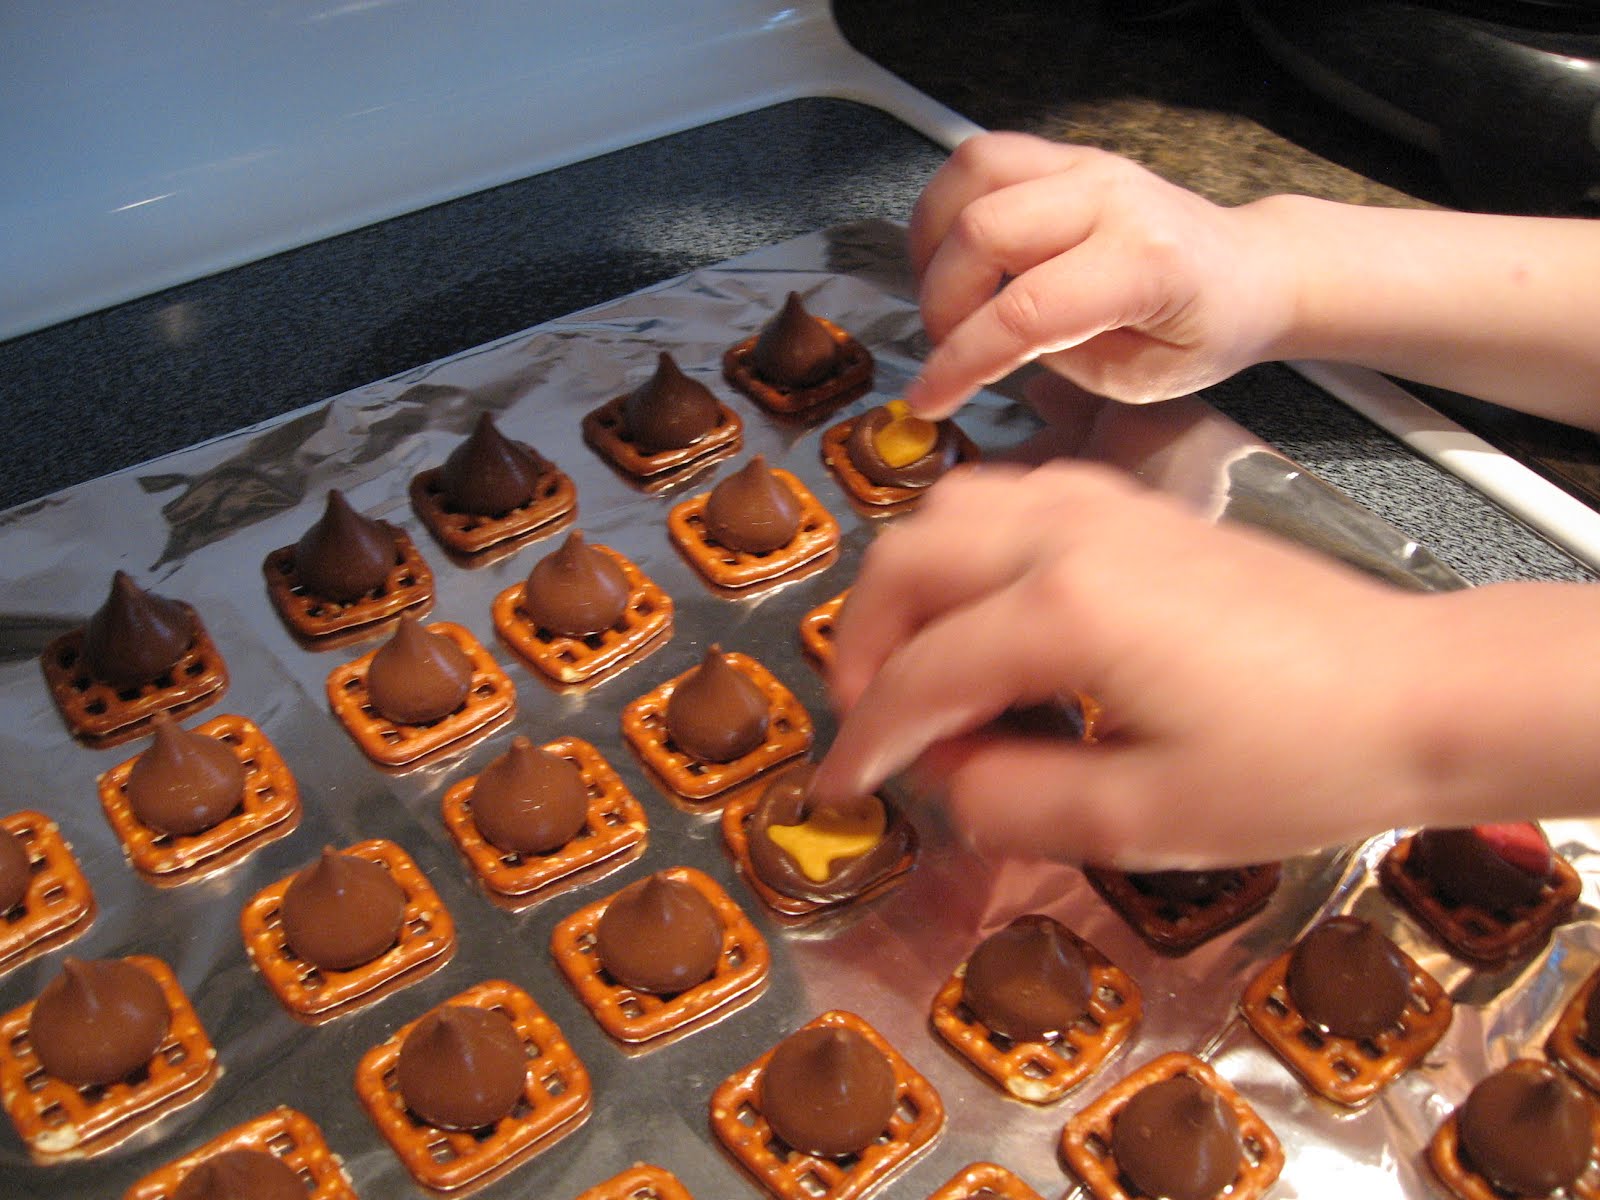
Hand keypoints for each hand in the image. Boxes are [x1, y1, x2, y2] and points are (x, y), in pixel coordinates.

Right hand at [811, 462, 1433, 868]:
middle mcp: (1069, 533)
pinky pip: (1010, 495)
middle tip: (870, 719)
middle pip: (907, 560)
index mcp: (1067, 611)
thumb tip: (943, 778)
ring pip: (950, 508)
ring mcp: (1104, 504)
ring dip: (909, 582)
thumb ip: (1014, 803)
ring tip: (917, 659)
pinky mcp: (1135, 503)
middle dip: (863, 643)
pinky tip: (990, 610)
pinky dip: (967, 546)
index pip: (922, 675)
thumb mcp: (1146, 819)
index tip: (842, 787)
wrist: (1418, 690)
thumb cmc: (1300, 762)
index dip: (867, 740)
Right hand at [905, 132, 1292, 418]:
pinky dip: (947, 207)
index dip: (961, 361)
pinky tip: (951, 256)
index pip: (1025, 311)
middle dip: (942, 303)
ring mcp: (1085, 166)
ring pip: (971, 176)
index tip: (928, 397)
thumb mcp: (1140, 379)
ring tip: (940, 297)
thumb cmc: (1204, 331)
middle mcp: (1111, 198)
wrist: (1250, 269)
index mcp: (1145, 265)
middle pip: (983, 232)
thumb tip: (982, 345)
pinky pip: (981, 160)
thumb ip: (1059, 357)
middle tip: (944, 350)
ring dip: (933, 243)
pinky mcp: (1065, 156)